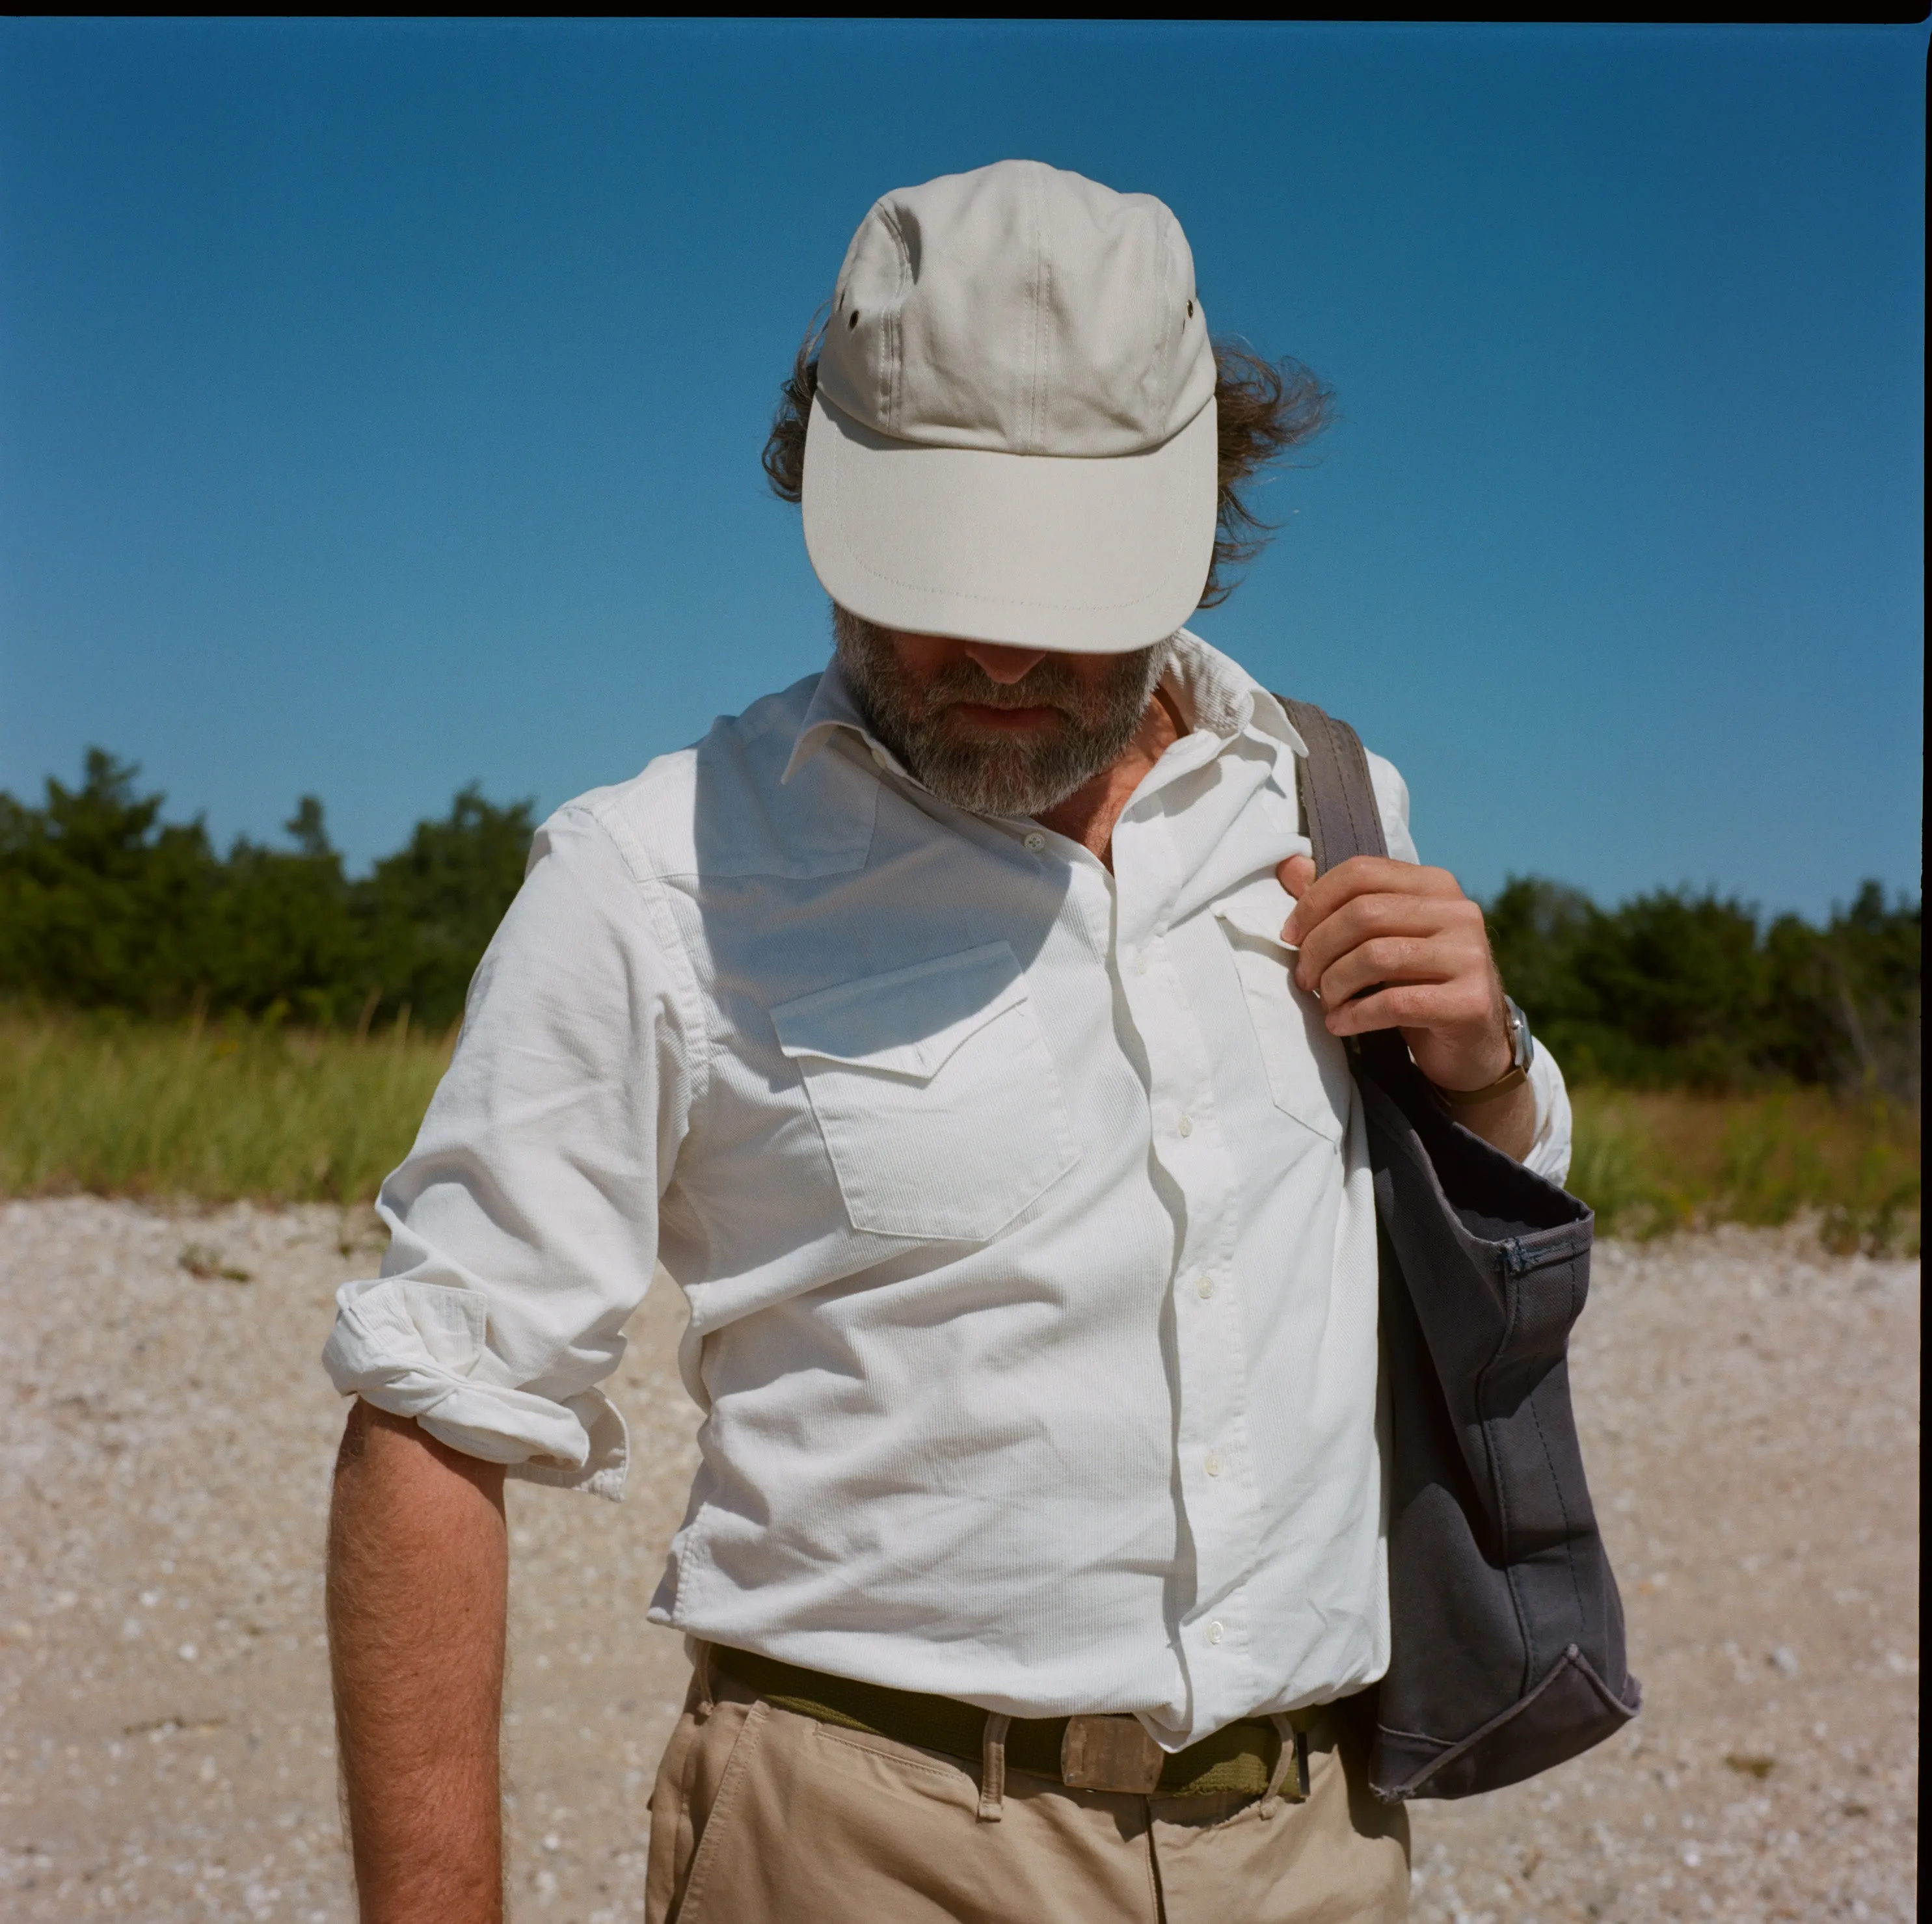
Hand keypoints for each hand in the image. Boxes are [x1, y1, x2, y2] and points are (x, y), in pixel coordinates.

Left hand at [1277, 853, 1512, 1096]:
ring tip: (1325, 1004)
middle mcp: (1459, 912)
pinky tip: (1340, 1025)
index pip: (1361, 872)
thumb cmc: (1417, 984)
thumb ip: (1340, 902)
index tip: (1290, 936)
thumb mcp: (1381, 938)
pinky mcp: (1470, 1001)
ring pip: (1374, 956)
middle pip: (1363, 913)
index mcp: (1436, 885)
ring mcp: (1469, 955)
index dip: (1314, 902)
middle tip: (1303, 979)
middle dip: (1318, 948)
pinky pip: (1394, 1003)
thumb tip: (1289, 866)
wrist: (1473, 1042)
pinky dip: (1355, 1016)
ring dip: (1334, 985)